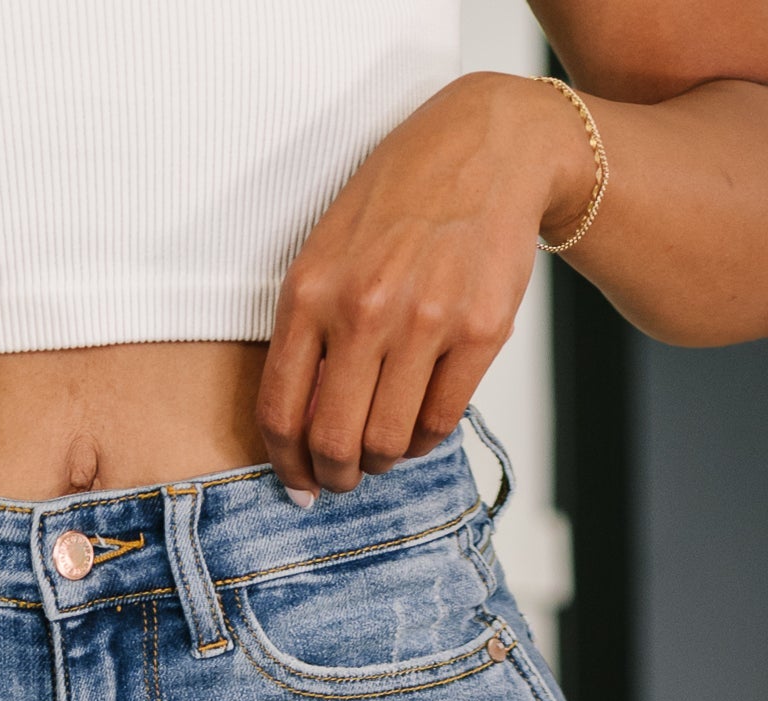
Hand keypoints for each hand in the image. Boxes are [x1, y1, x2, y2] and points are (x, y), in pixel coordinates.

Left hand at [256, 74, 593, 497]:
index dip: (286, 465)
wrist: (487, 148)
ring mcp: (426, 321)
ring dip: (384, 460)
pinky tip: (419, 424)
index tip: (297, 485)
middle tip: (343, 478)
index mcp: (312, 288)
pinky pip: (441, 422)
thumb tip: (302, 425)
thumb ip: (310, 329)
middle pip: (335, 441)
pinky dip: (426, 439)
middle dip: (336, 476)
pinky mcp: (481, 332)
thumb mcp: (331, 250)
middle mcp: (364, 307)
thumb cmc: (401, 201)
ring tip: (384, 447)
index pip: (280, 410)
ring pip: (390, 442)